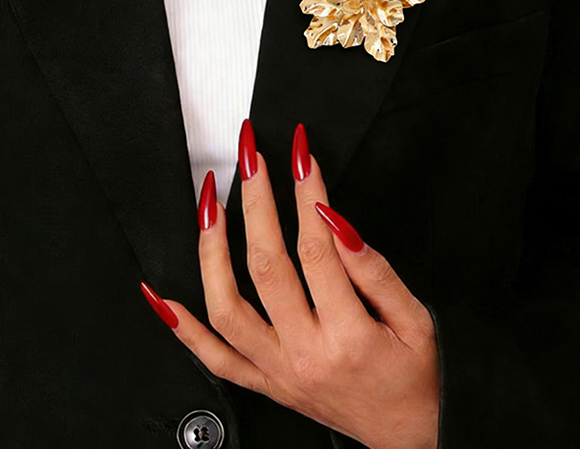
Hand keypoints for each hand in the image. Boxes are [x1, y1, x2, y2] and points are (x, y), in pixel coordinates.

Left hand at [140, 120, 439, 448]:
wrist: (409, 435)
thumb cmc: (416, 377)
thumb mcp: (417, 321)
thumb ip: (376, 271)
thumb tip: (338, 224)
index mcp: (348, 336)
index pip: (317, 249)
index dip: (308, 195)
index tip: (302, 158)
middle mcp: (304, 355)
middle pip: (265, 265)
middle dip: (255, 201)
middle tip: (252, 158)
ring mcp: (278, 371)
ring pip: (226, 307)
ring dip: (212, 250)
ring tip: (210, 204)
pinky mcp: (265, 383)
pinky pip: (214, 358)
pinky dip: (183, 328)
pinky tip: (163, 297)